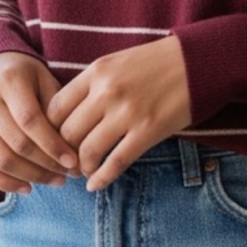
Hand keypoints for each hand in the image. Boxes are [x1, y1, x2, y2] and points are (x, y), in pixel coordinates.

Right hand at [0, 52, 78, 192]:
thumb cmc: (26, 76)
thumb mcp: (44, 79)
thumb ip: (56, 107)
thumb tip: (73, 147)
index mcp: (9, 81)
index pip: (31, 120)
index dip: (53, 145)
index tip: (74, 162)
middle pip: (17, 144)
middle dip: (46, 165)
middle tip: (70, 175)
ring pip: (1, 160)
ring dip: (31, 177)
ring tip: (55, 181)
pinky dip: (6, 184)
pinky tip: (28, 188)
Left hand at [46, 36, 190, 191]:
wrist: (197, 62)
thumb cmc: (155, 63)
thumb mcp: (116, 63)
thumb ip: (92, 85)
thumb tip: (68, 115)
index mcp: (96, 72)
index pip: (55, 108)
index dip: (49, 130)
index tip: (54, 141)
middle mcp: (107, 92)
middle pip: (67, 133)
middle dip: (63, 153)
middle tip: (67, 163)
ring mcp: (127, 113)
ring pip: (88, 151)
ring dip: (82, 168)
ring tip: (84, 172)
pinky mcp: (148, 131)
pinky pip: (116, 162)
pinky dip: (102, 178)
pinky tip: (96, 184)